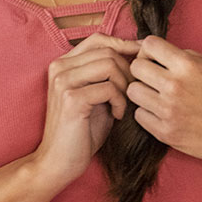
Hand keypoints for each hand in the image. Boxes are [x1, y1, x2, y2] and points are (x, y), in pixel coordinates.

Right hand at [31, 33, 137, 188]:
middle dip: (128, 71)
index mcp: (64, 63)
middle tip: (131, 94)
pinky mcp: (71, 98)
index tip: (142, 59)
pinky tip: (117, 115)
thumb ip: (110, 74)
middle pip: (108, 51)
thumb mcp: (98, 95)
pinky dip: (120, 102)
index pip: (99, 39)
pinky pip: (108, 88)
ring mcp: (63, 81)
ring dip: (124, 86)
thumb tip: (139, 53)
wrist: (60, 162)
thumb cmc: (83, 129)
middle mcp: (59, 67)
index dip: (124, 45)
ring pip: (109, 65)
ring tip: (123, 105)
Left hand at [127, 35, 201, 174]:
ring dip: (144, 92)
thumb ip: (191, 57)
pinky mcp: (165, 132)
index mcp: (188, 66)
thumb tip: (167, 54)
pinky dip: (148, 113)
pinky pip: (139, 116)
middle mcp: (174, 86)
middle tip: (154, 77)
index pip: (149, 44)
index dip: (151, 49)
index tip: (156, 57)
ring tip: (158, 96)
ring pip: (133, 92)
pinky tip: (163, 113)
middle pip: (135, 67)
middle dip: (144, 69)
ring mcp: (168, 111)